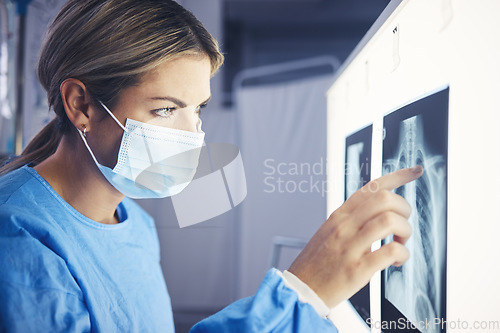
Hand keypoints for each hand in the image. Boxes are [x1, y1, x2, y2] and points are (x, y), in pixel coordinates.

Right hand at [288, 166, 422, 307]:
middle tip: (402, 225)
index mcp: (339, 216)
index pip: (371, 187)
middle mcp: (344, 227)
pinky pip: (390, 252)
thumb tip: (377, 210)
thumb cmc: (317, 263)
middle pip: (384, 199)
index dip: (397, 176)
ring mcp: (350, 247)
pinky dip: (402, 255)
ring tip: (400, 243)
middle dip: (404, 209)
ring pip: (389, 221)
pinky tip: (396, 261)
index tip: (415, 171)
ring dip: (405, 231)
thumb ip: (351, 219)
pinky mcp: (357, 269)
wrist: (301, 289)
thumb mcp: (329, 231)